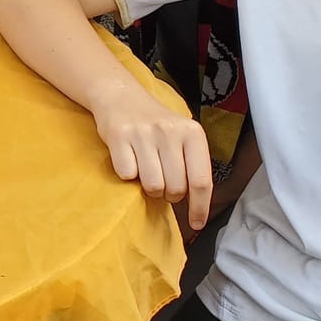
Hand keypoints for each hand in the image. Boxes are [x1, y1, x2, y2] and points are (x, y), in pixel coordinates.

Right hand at [92, 93, 212, 229]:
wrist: (121, 97)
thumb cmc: (156, 125)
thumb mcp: (182, 137)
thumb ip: (191, 165)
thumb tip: (196, 207)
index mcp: (192, 133)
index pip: (201, 180)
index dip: (199, 207)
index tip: (196, 223)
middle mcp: (170, 131)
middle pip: (176, 188)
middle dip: (170, 194)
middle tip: (164, 183)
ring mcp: (143, 133)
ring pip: (152, 185)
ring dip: (148, 187)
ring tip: (147, 172)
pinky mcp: (118, 136)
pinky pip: (126, 175)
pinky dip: (127, 175)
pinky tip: (129, 160)